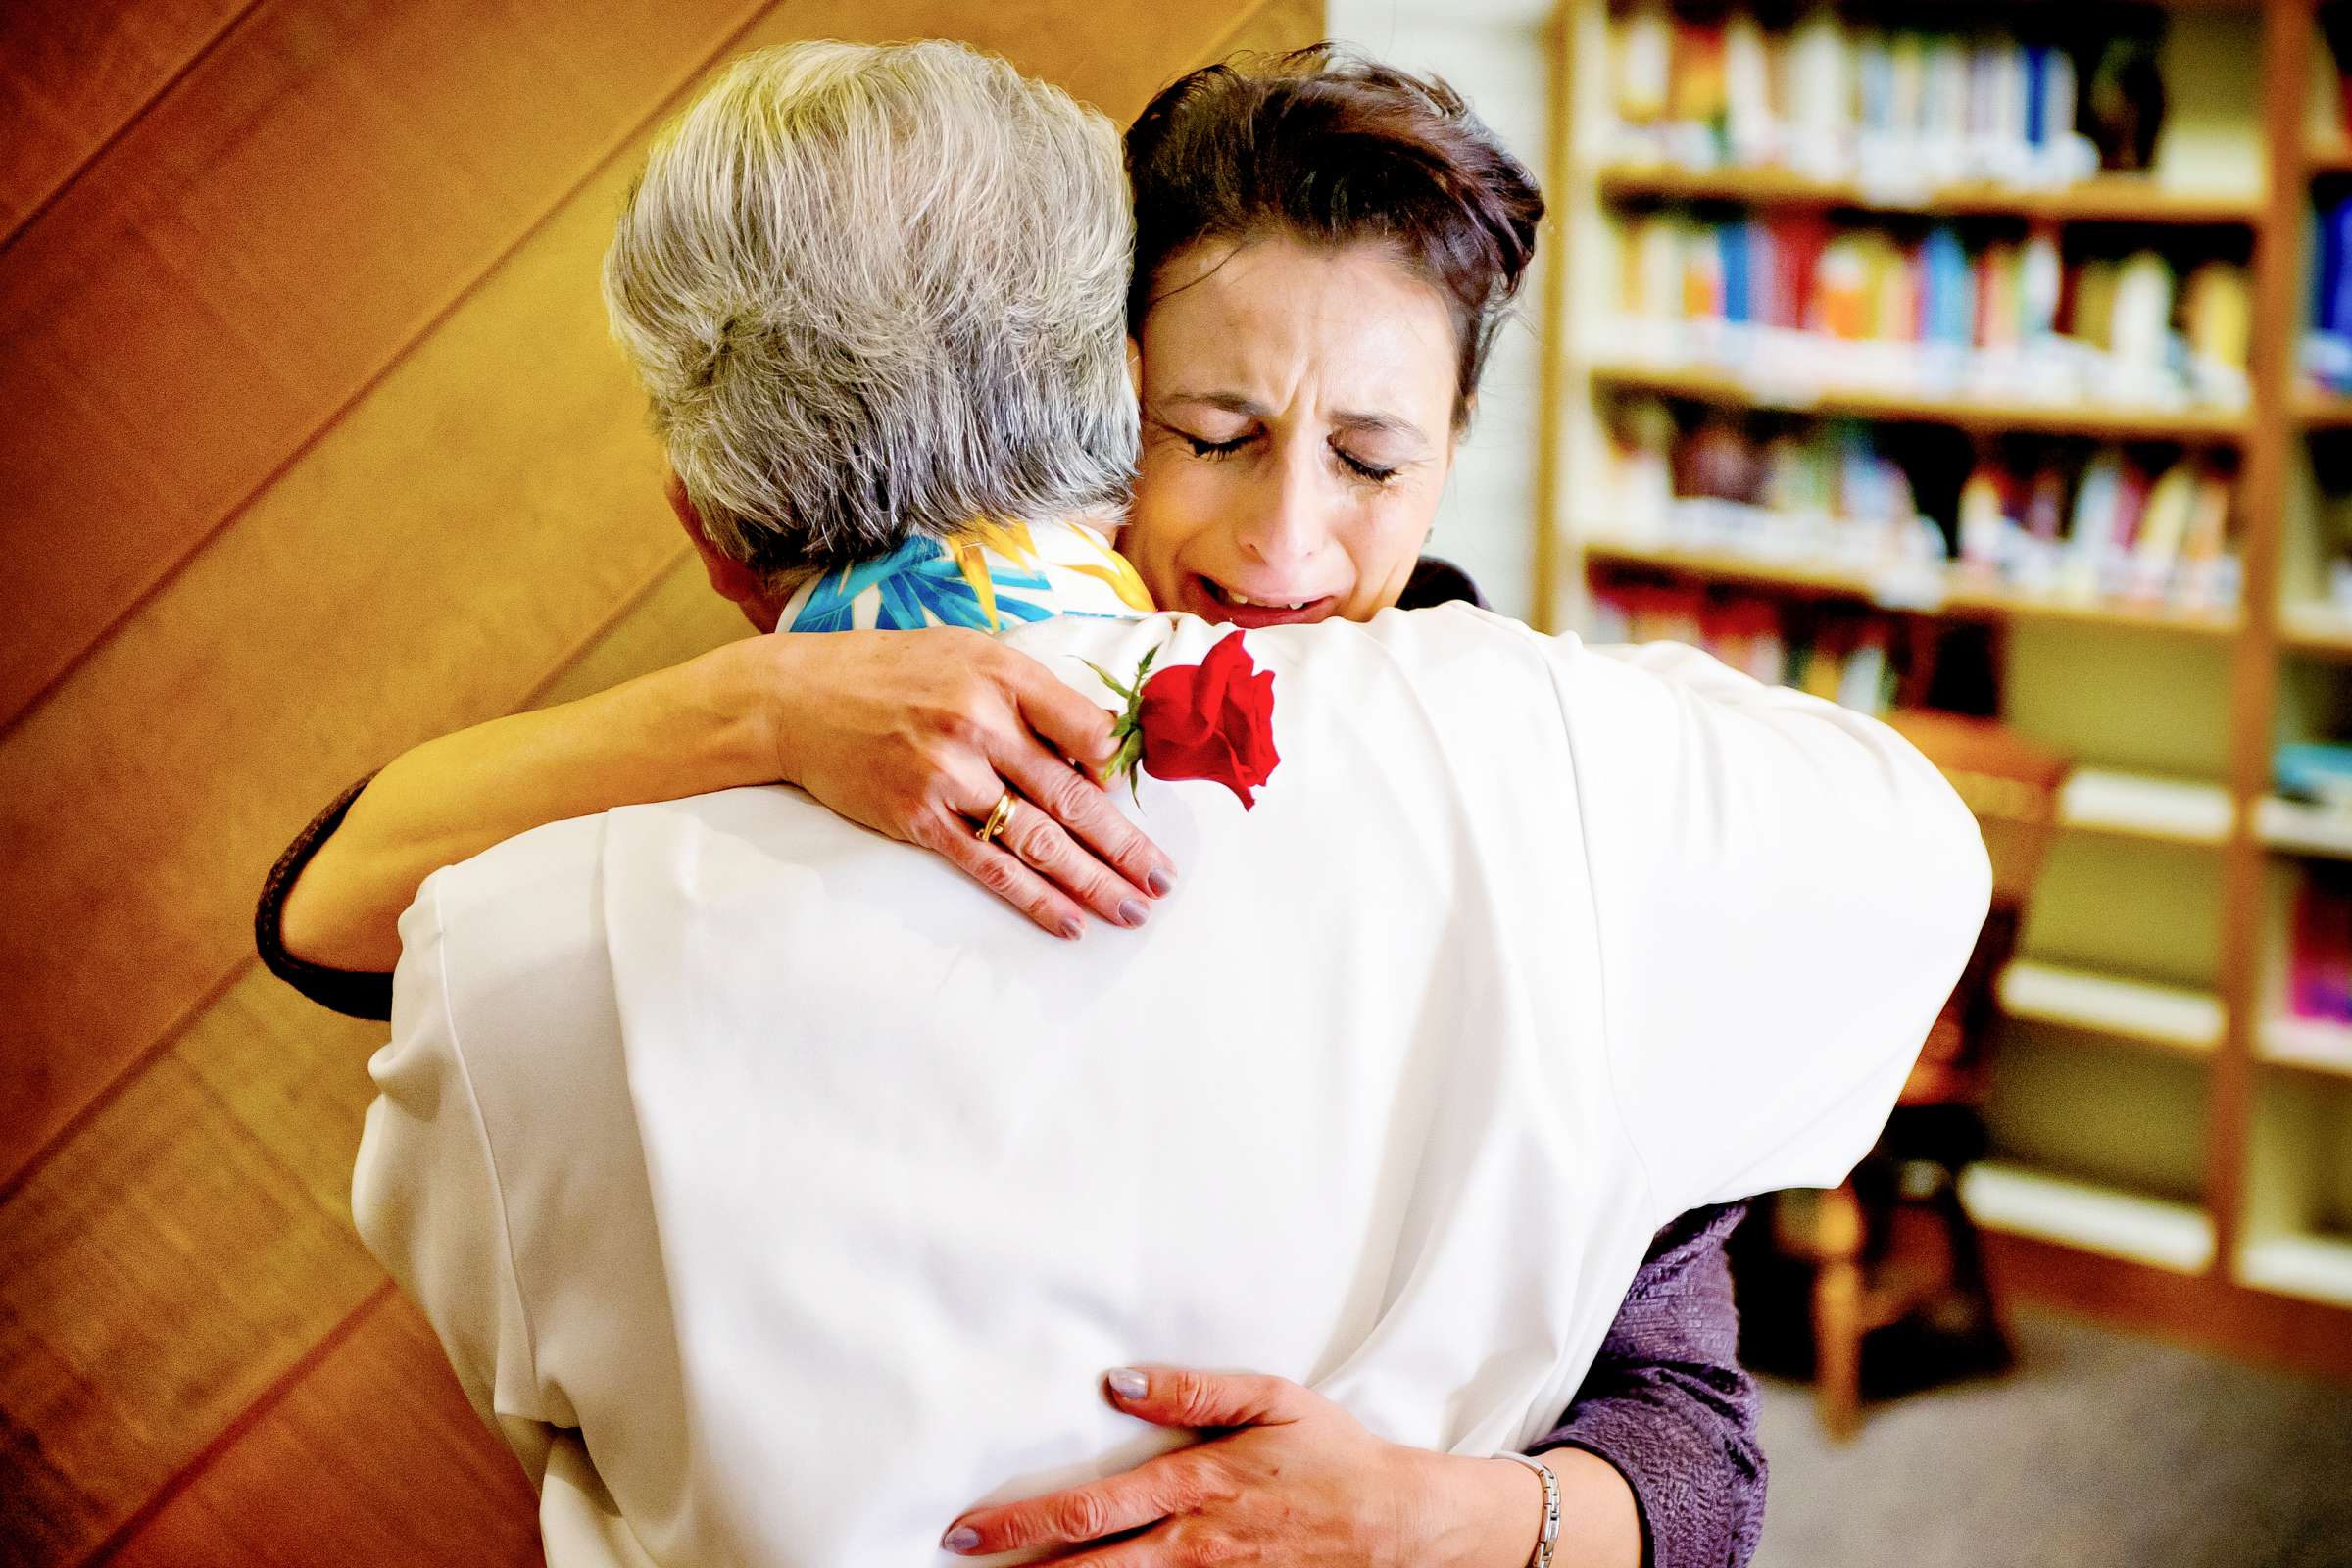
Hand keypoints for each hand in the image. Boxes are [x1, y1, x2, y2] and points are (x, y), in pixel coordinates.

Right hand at [756, 628, 1175, 937]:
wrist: (797, 698)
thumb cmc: (893, 672)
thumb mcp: (969, 654)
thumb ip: (1033, 695)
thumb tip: (1095, 755)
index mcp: (1003, 676)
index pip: (1088, 730)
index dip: (1117, 772)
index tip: (1130, 800)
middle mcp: (980, 724)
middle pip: (1073, 798)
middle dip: (1126, 846)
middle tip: (1165, 881)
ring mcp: (949, 776)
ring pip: (1040, 841)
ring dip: (1094, 881)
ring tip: (1132, 910)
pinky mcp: (918, 818)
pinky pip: (990, 867)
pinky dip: (1034, 898)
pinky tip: (1069, 921)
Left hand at [939, 1366, 1545, 1567]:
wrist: (1395, 1523)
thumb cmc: (1329, 1454)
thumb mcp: (1268, 1400)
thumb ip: (1190, 1390)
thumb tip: (1115, 1380)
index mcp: (1193, 1485)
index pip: (1088, 1512)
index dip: (1019, 1525)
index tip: (965, 1531)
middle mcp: (1192, 1545)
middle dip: (1017, 1567)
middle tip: (957, 1560)